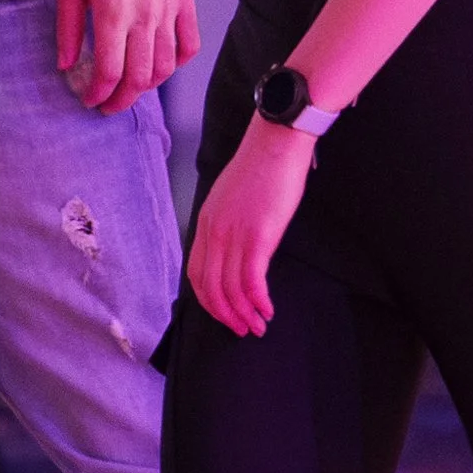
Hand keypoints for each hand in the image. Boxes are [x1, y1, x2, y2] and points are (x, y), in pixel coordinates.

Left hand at [58, 0, 199, 115]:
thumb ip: (67, 28)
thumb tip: (66, 66)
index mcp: (113, 14)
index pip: (110, 72)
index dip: (98, 94)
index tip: (89, 99)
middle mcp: (145, 16)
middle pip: (139, 78)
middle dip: (122, 100)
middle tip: (109, 105)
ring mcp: (169, 10)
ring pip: (166, 67)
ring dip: (147, 86)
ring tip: (131, 87)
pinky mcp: (185, 1)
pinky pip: (190, 44)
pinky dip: (178, 63)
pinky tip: (161, 64)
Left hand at [185, 119, 315, 336]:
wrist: (276, 142)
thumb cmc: (261, 166)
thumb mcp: (232, 198)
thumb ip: (230, 224)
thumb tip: (240, 248)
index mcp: (206, 223)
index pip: (196, 274)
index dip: (208, 301)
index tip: (223, 313)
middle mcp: (215, 232)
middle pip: (211, 287)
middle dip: (226, 315)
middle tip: (242, 329)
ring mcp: (235, 234)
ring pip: (231, 289)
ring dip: (244, 314)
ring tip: (258, 326)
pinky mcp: (259, 236)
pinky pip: (252, 280)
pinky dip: (259, 301)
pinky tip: (268, 309)